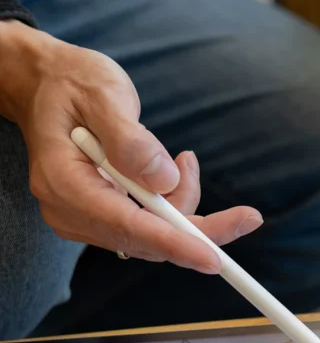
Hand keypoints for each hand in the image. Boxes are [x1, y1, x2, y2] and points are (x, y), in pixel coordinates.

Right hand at [0, 21, 258, 271]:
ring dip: (184, 204)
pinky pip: (150, 225)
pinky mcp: (103, 215)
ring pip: (155, 235)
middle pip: (148, 242)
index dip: (175, 244)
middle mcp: (71, 211)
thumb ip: (132, 140)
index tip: (214, 258)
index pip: (128, 226)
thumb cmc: (74, 83)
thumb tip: (165, 181)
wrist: (48, 85)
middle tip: (249, 216)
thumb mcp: (104, 95)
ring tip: (187, 160)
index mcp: (64, 183)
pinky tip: (178, 169)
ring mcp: (85, 218)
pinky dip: (173, 203)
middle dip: (200, 229)